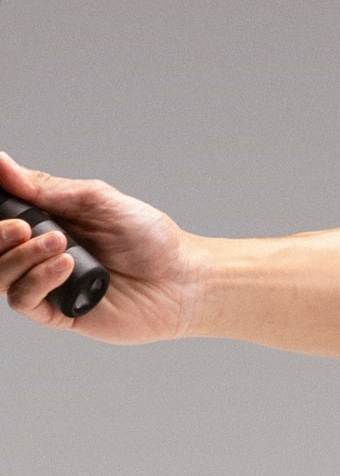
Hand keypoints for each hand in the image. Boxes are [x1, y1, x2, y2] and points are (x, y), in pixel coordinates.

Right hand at [0, 149, 200, 343]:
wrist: (185, 279)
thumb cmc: (150, 239)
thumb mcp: (97, 201)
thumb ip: (46, 188)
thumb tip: (1, 163)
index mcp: (47, 222)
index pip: (3, 215)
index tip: (0, 196)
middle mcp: (39, 253)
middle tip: (21, 227)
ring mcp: (46, 283)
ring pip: (0, 275)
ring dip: (22, 257)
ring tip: (60, 244)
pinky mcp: (56, 312)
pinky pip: (23, 300)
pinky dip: (38, 279)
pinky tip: (65, 265)